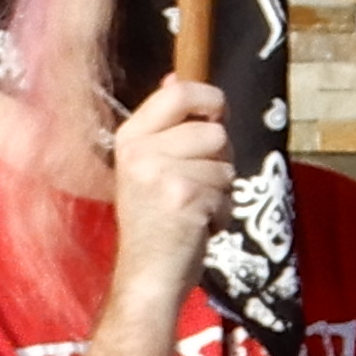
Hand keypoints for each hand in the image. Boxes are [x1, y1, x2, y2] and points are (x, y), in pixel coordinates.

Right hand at [104, 74, 231, 323]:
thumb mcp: (147, 168)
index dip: (209, 98)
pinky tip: (197, 228)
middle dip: (220, 158)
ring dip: (220, 190)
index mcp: (130, 138)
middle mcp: (141, 152)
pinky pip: (226, 193)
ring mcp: (161, 174)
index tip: (217, 114)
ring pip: (225, 163)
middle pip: (214, 131)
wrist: (145, 277)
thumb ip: (164, 126)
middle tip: (198, 184)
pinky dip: (221, 214)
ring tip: (193, 210)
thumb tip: (176, 78)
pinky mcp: (184, 197)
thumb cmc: (152, 225)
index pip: (178, 91)